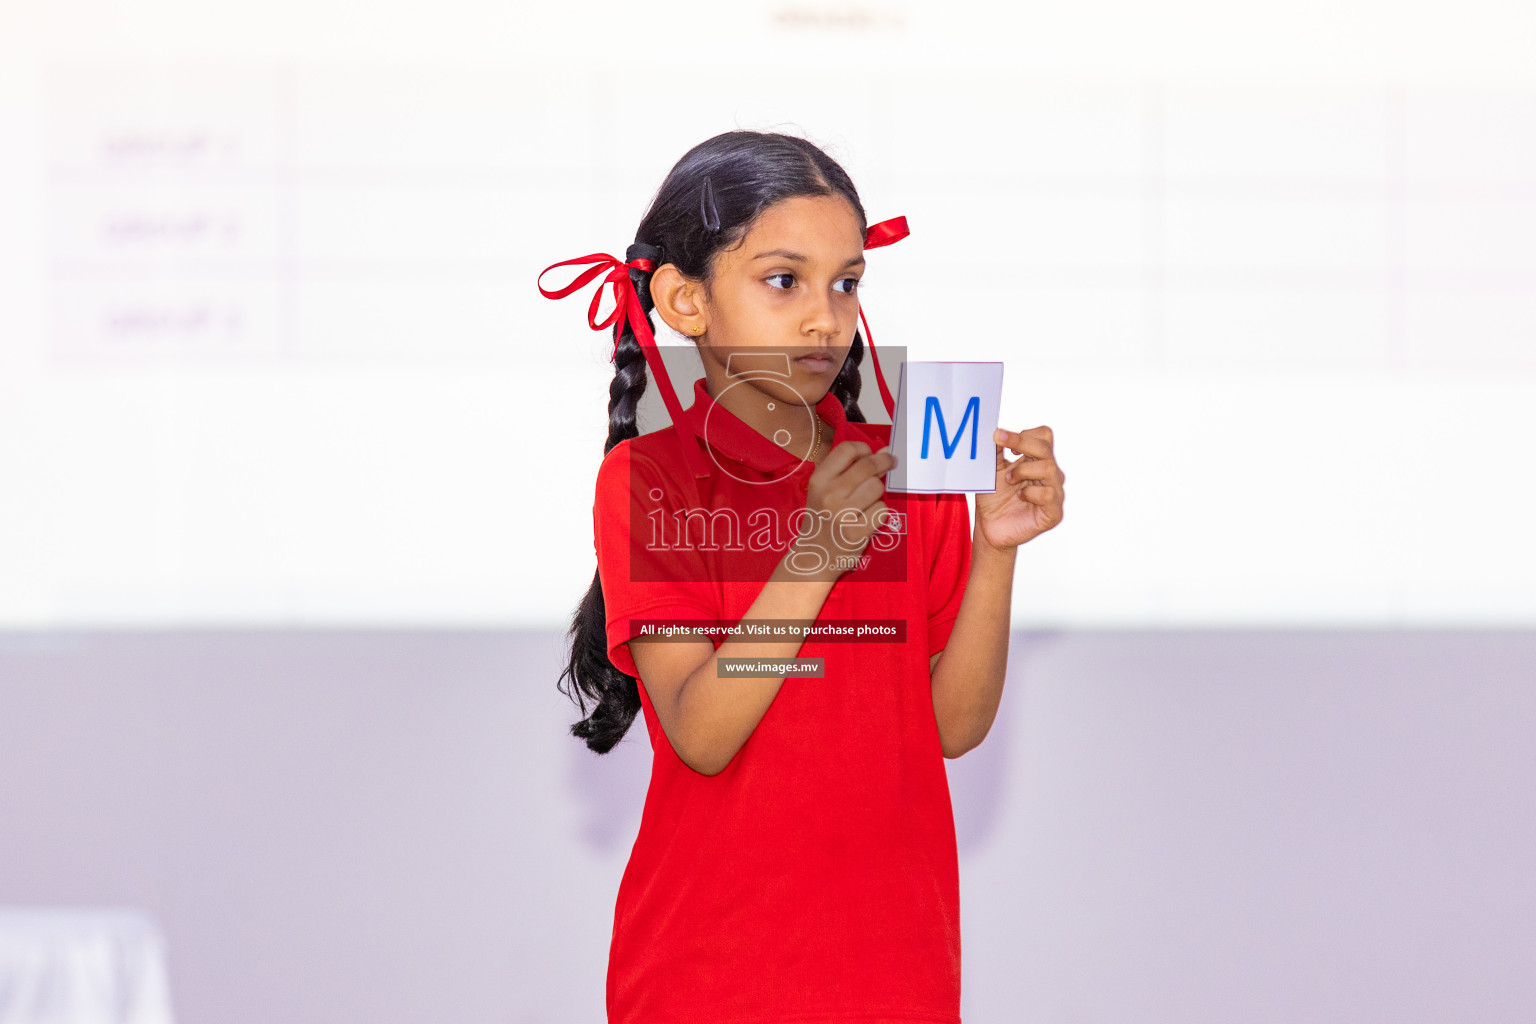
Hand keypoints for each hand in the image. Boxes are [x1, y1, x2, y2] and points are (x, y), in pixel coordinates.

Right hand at [787, 441, 898, 578]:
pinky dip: (880, 512)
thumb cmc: (823, 518)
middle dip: (885, 461)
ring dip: (879, 492)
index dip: (864, 448)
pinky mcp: (856, 533)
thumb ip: (849, 470)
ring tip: (869, 500)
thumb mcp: (824, 490)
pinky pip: (882, 511)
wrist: (813, 556)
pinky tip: (869, 518)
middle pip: (868, 465)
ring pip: (877, 487)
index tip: (871, 454)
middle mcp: (829, 494)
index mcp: (818, 480)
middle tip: (892, 463)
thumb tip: (885, 451)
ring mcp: (842, 514)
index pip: (847, 449)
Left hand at [975, 426, 1064, 549]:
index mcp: (1037, 460)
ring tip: (1008, 480)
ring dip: (1023, 470)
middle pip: (1045, 448)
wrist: (989, 527)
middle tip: (1002, 445)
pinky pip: (1047, 494)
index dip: (1024, 433)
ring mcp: (1054, 493)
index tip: (999, 436)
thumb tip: (995, 430)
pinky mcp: (1054, 513)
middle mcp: (1050, 474)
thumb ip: (996, 450)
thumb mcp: (992, 470)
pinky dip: (1029, 492)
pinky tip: (1019, 496)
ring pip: (1048, 468)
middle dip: (1022, 443)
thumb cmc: (994, 498)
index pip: (1043, 435)